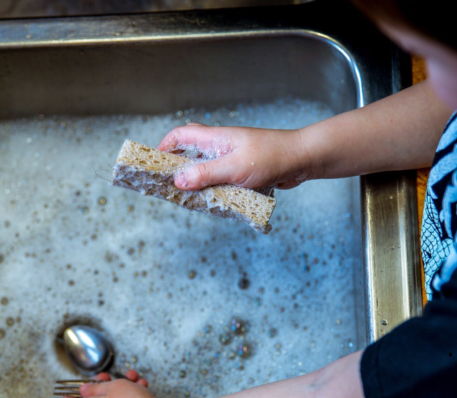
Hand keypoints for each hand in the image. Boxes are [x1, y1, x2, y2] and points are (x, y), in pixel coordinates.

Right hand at [158, 123, 311, 190]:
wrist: (302, 160)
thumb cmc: (271, 157)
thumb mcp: (234, 168)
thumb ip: (205, 174)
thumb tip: (178, 180)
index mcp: (216, 139)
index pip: (181, 135)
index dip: (165, 147)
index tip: (154, 163)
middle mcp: (221, 147)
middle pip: (190, 153)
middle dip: (177, 168)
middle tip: (167, 186)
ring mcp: (231, 159)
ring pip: (205, 170)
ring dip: (196, 183)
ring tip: (187, 199)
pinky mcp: (240, 172)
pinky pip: (219, 181)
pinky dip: (213, 190)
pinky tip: (212, 202)